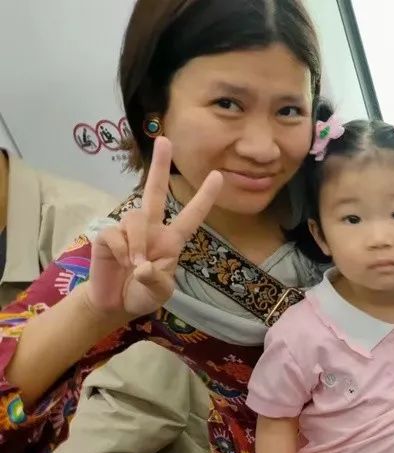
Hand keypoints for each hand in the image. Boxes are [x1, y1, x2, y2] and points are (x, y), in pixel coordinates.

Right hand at [88, 136, 221, 319]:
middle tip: (165, 140)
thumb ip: (156, 281)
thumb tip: (142, 265)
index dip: (203, 198)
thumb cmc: (143, 295)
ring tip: (135, 265)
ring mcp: (128, 230)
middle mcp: (151, 229)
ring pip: (135, 218)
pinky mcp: (107, 235)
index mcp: (172, 240)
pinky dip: (120, 250)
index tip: (218, 176)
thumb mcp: (160, 293)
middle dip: (159, 166)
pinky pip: (115, 234)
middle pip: (155, 192)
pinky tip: (119, 262)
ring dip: (137, 242)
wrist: (115, 304)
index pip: (191, 216)